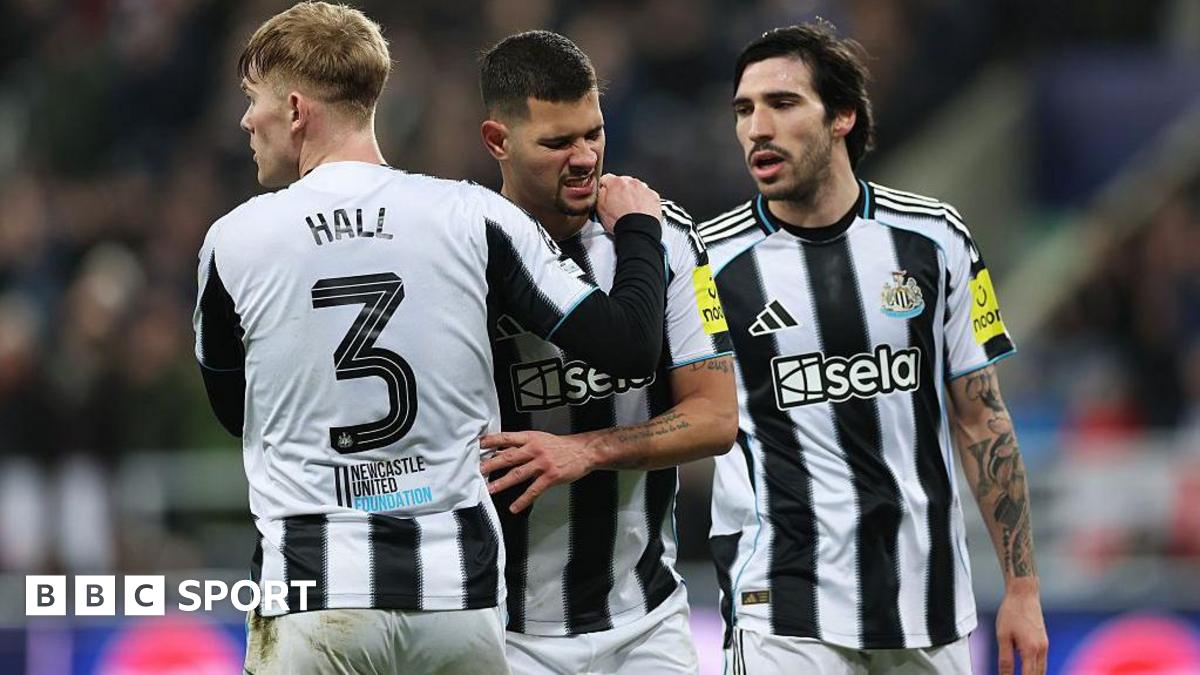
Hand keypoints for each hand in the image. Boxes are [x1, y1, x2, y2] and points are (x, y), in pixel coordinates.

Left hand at [479, 431, 596, 512]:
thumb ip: (520, 445)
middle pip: (508, 457)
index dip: (491, 441)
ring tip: (490, 490)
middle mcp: (534, 449)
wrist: (582, 451)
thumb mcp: (539, 439)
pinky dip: (523, 500)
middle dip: (491, 464)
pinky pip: (534, 490)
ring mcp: (542, 463)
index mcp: (530, 438)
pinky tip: (514, 507)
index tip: (477, 445)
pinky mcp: (550, 477)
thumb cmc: (559, 446)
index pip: (506, 438)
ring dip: (502, 483)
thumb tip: (499, 451)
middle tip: (478, 470)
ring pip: (518, 474)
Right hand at [596, 174, 660, 233]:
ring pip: (636, 188)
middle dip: (620, 191)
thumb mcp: (600, 208)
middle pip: (623, 182)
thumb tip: (601, 188)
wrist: (638, 231)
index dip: (604, 187)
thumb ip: (599, 193)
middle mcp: (632, 183)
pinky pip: (647, 195)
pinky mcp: (654, 196)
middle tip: (619, 205)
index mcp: (616, 183)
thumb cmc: (620, 222)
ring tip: (630, 209)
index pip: (606, 178)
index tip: (605, 194)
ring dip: (633, 195)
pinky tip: (640, 210)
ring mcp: (644, 189)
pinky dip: (644, 200)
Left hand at [995, 582, 1047, 674]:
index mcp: (1031, 650)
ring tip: (1022, 673)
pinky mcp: (1044, 641)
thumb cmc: (1012, 612)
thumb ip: (1005, 659)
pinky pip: (1042, 661)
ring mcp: (1045, 645)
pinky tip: (1027, 668)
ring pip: (1042, 669)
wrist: (1024, 594)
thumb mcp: (1003, 636)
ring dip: (1033, 674)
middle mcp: (1042, 650)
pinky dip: (1035, 668)